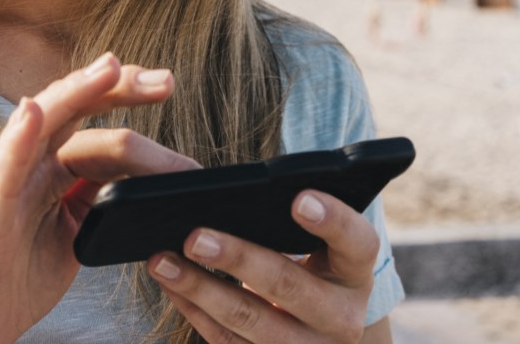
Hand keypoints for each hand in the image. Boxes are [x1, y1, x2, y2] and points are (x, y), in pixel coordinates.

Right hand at [0, 54, 198, 343]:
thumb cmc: (20, 278)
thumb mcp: (76, 229)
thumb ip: (96, 195)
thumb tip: (140, 172)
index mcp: (50, 165)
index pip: (89, 115)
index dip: (124, 95)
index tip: (165, 85)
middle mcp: (27, 161)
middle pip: (72, 106)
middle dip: (117, 86)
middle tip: (162, 80)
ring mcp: (6, 179)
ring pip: (40, 121)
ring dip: (75, 91)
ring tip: (111, 68)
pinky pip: (4, 167)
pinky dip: (18, 136)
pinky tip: (33, 111)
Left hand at [147, 189, 380, 342]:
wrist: (317, 331)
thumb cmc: (304, 264)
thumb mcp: (311, 244)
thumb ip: (282, 217)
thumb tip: (220, 190)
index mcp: (356, 271)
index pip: (357, 242)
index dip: (332, 220)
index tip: (298, 198)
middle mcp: (342, 316)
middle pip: (289, 285)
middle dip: (237, 258)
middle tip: (194, 237)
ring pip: (250, 319)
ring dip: (199, 288)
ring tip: (162, 260)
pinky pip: (227, 339)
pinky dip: (193, 308)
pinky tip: (169, 282)